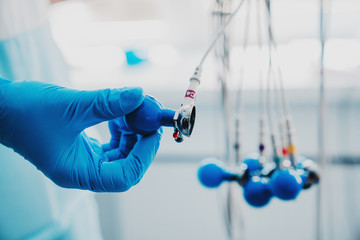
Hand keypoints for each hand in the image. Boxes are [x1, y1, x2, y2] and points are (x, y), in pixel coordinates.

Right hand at [0, 79, 161, 191]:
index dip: (144, 155)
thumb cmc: (26, 112)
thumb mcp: (72, 106)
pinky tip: (118, 113)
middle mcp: (83, 171)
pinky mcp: (83, 148)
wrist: (1, 107)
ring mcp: (83, 160)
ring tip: (130, 109)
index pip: (124, 176)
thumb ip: (108, 103)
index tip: (154, 131)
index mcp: (77, 173)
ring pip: (121, 153)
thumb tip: (139, 95)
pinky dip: (120, 128)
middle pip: (126, 164)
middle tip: (148, 116)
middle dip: (140, 140)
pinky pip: (111, 143)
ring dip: (131, 131)